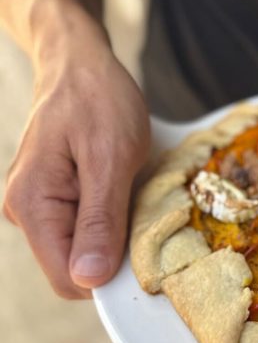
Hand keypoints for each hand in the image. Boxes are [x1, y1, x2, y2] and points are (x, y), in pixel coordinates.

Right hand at [3, 36, 149, 298]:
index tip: (145, 254)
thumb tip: (89, 279)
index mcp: (33, 205)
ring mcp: (39, 206)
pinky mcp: (55, 198)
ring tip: (131, 195)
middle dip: (114, 255)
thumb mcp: (110, 158)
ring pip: (83, 250)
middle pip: (76, 268)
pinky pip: (85, 229)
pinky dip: (111, 220)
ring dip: (115, 236)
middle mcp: (27, 212)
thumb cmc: (98, 100)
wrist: (80, 63)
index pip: (68, 279)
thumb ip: (100, 220)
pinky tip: (123, 192)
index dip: (109, 278)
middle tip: (142, 214)